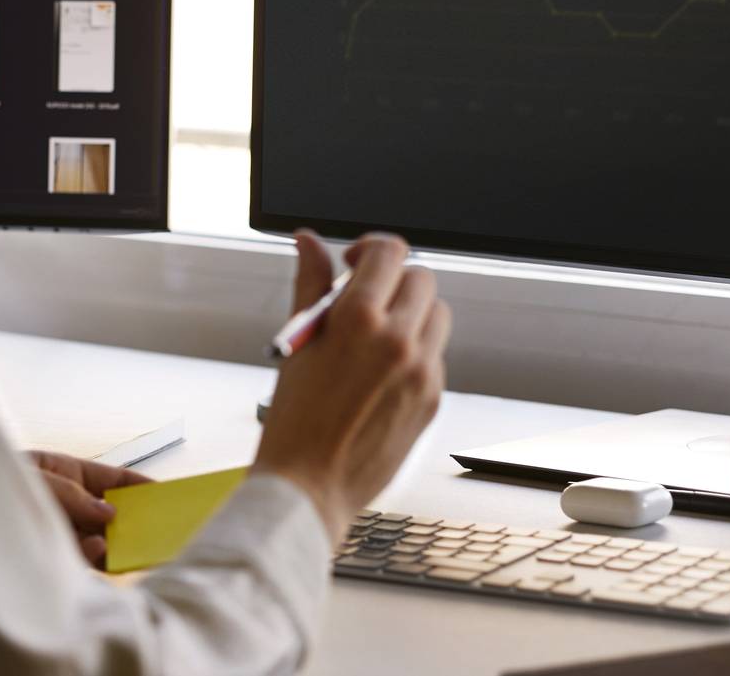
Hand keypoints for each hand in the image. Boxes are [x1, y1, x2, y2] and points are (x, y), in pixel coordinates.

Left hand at [28, 450, 152, 566]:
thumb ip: (70, 494)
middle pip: (111, 515)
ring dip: (114, 545)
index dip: (141, 487)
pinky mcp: (48, 554)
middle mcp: (70, 505)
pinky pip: (77, 558)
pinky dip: (90, 556)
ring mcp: (61, 531)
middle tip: (155, 533)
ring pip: (98, 541)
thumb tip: (109, 513)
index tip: (167, 496)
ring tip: (125, 546)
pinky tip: (97, 549)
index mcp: (70, 476)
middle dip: (133, 523)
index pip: (115, 481)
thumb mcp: (35, 476)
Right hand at [251, 229, 451, 543]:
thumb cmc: (294, 420)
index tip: (355, 263)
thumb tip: (308, 241)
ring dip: (410, 314)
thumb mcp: (298, 342)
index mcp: (359, 319)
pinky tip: (380, 376)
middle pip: (420, 278)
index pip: (390, 252)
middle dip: (393, 282)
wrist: (308, 488)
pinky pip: (434, 356)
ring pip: (436, 315)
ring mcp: (422, 372)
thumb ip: (310, 283)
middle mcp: (398, 341)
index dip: (372, 249)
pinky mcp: (433, 400)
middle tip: (365, 300)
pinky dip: (414, 353)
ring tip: (374, 339)